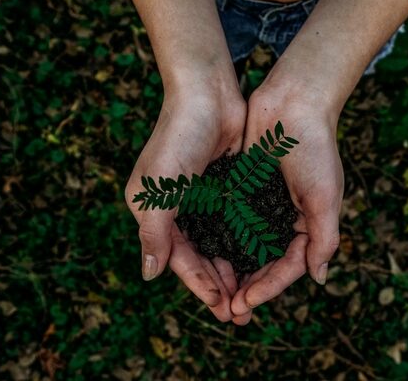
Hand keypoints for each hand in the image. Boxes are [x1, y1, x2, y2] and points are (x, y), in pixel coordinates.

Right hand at [125, 86, 248, 321]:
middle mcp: (176, 209)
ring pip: (218, 245)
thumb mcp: (159, 190)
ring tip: (251, 295)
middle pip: (199, 257)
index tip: (221, 308)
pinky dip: (243, 244)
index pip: (178, 259)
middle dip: (219, 285)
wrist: (207, 93)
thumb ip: (154, 234)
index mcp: (154, 212)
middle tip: (240, 313)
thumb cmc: (178, 138)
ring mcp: (201, 199)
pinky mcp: (224, 188)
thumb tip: (149, 275)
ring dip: (233, 269)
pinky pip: (234, 224)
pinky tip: (259, 261)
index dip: (199, 285)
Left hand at [231, 82, 342, 322]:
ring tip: (214, 293)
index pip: (287, 267)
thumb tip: (319, 278)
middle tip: (227, 310)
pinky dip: (220, 240)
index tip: (245, 303)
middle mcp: (284, 219)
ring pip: (244, 247)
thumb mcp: (325, 196)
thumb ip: (324, 238)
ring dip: (231, 270)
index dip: (267, 288)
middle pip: (264, 263)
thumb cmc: (315, 148)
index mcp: (307, 225)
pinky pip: (230, 221)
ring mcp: (262, 205)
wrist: (293, 102)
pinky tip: (204, 255)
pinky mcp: (242, 189)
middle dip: (247, 287)